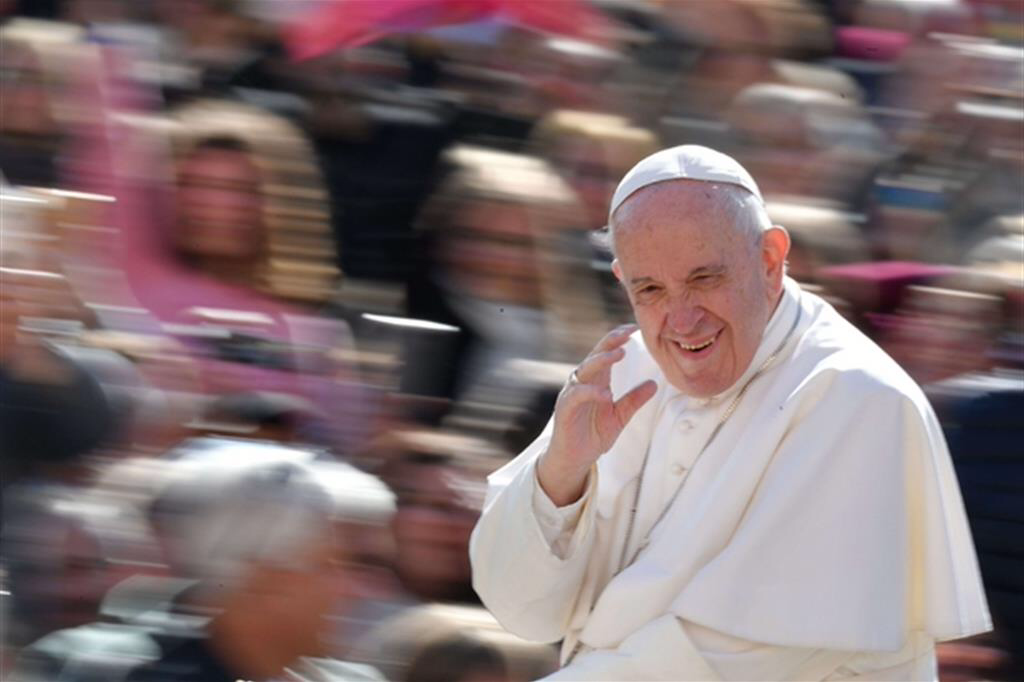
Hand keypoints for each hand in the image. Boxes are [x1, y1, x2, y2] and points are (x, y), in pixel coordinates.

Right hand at [537, 324, 656, 506]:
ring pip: (585, 370)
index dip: (618, 339)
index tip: (634, 328)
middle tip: (627, 333)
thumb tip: (654, 383)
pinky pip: (577, 395)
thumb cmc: (592, 435)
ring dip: (602, 360)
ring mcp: (572, 394)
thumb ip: (634, 400)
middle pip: (595, 355)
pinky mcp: (565, 409)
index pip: (606, 353)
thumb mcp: (619, 417)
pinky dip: (591, 392)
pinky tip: (606, 393)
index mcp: (596, 380)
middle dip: (611, 342)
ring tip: (619, 354)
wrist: (574, 459)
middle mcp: (582, 382)